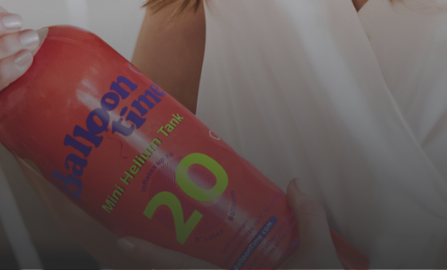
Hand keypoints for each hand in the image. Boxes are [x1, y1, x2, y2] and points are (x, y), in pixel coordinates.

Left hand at [115, 179, 344, 269]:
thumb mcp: (322, 258)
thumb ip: (309, 217)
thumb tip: (296, 184)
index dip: (153, 257)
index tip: (124, 242)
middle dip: (154, 264)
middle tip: (129, 240)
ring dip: (173, 266)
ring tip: (151, 248)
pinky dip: (193, 266)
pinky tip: (190, 255)